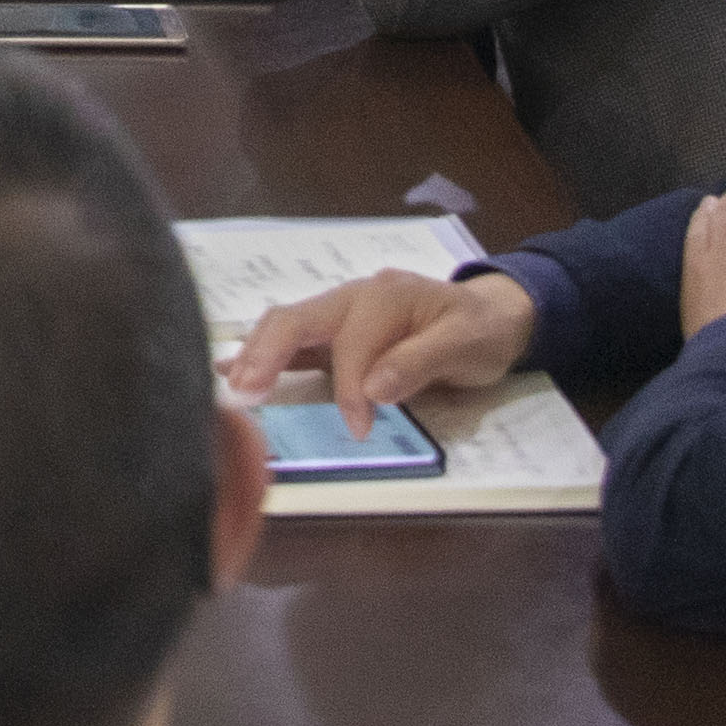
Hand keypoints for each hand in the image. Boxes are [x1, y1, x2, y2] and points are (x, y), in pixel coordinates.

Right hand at [230, 267, 534, 419]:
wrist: (494, 317)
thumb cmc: (480, 332)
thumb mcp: (466, 346)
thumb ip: (420, 362)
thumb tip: (375, 387)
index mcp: (384, 296)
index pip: (351, 345)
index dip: (350, 389)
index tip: (359, 429)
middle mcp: (353, 297)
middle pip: (297, 319)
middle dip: (269, 356)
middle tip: (247, 396)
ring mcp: (340, 313)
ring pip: (285, 326)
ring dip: (256, 355)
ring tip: (232, 388)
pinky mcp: (334, 333)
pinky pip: (293, 339)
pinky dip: (262, 354)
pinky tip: (231, 369)